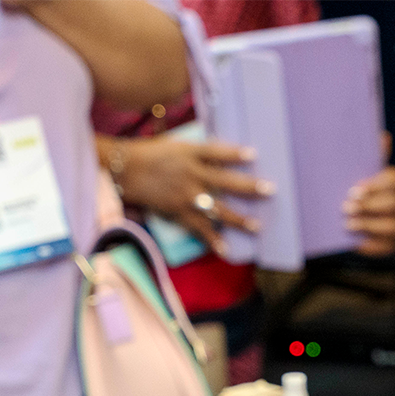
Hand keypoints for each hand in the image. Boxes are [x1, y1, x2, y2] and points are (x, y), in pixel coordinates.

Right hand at [110, 136, 273, 254]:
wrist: (123, 170)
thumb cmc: (149, 154)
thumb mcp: (174, 145)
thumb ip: (197, 151)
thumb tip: (219, 155)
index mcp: (189, 153)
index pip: (216, 152)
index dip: (235, 153)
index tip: (254, 154)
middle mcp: (190, 174)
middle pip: (225, 181)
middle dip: (249, 187)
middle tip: (271, 190)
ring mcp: (185, 195)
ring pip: (217, 209)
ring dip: (239, 219)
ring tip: (257, 227)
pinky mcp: (178, 212)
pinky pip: (198, 228)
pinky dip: (212, 239)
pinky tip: (226, 249)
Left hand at [344, 166, 394, 257]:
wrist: (356, 213)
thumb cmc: (357, 188)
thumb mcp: (358, 172)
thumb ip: (363, 160)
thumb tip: (379, 140)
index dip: (375, 186)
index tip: (354, 190)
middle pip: (394, 203)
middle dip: (369, 205)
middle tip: (346, 207)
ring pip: (393, 226)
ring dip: (369, 225)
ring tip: (348, 224)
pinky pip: (386, 246)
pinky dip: (370, 245)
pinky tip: (355, 241)